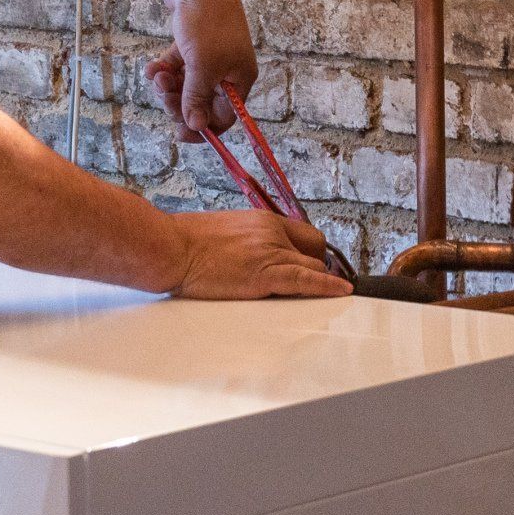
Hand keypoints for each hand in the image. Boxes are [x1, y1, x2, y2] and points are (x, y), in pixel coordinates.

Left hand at [144, 0, 257, 142]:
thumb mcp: (202, 68)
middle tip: (162, 95)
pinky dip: (162, 69)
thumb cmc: (207, 23)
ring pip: (185, 85)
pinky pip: (176, 66)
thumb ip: (197, 99)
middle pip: (201, 102)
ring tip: (155, 75)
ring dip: (167, 85)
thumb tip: (197, 128)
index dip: (202, 128)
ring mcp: (209, 54)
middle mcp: (227, 68)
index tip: (178, 134)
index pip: (224, 117)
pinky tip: (151, 67)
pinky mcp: (191, 41)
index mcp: (239, 78)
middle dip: (178, 102)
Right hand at [162, 210, 351, 299]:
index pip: (303, 234)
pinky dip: (328, 287)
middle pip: (314, 251)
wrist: (171, 247)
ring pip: (313, 268)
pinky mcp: (265, 275)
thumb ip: (246, 240)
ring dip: (319, 281)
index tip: (313, 263)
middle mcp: (272, 232)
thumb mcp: (222, 231)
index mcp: (262, 220)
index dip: (311, 252)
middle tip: (312, 283)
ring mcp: (270, 252)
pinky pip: (307, 281)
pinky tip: (342, 291)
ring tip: (325, 294)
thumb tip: (252, 256)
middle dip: (316, 268)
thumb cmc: (185, 242)